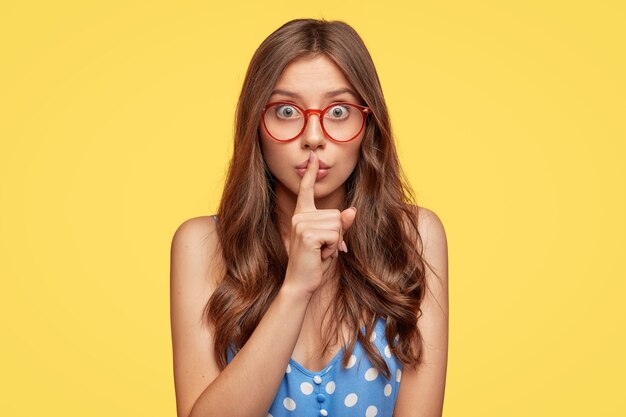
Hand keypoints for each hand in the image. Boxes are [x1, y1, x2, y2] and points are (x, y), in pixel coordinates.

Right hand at [282, 150, 356, 297]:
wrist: (300, 283)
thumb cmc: (314, 263)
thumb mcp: (330, 242)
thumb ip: (340, 225)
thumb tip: (352, 210)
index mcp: (302, 215)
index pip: (306, 190)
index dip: (311, 173)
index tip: (312, 156)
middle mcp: (299, 216)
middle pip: (336, 214)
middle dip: (337, 234)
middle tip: (323, 249)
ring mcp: (301, 224)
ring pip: (337, 224)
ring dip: (335, 242)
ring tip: (320, 252)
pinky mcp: (307, 234)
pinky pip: (335, 235)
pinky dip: (333, 248)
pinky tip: (320, 255)